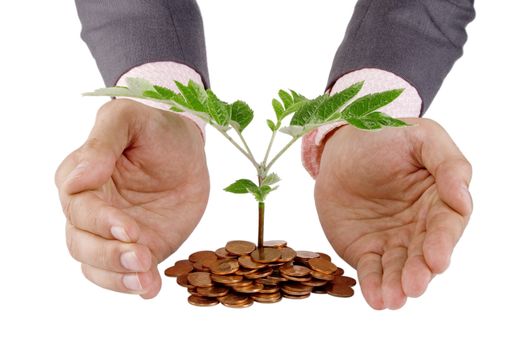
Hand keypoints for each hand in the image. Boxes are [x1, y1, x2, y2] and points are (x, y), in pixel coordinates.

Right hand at [55, 99, 209, 297]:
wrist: (190, 149)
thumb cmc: (156, 128)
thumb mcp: (130, 120)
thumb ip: (102, 142)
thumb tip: (78, 180)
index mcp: (82, 178)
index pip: (78, 207)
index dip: (100, 221)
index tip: (127, 227)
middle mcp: (92, 210)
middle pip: (81, 243)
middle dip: (108, 255)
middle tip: (141, 256)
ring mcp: (114, 233)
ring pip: (96, 265)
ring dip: (118, 276)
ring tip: (144, 278)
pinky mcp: (140, 246)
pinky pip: (125, 273)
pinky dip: (135, 284)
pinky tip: (151, 287)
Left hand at [314, 118, 471, 308]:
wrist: (339, 148)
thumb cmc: (384, 138)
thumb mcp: (420, 138)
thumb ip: (448, 163)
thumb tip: (463, 199)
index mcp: (439, 201)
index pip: (446, 225)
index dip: (442, 242)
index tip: (436, 258)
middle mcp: (420, 227)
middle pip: (424, 253)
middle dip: (420, 271)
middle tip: (413, 286)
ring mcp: (393, 241)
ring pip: (400, 268)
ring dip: (397, 285)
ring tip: (392, 299)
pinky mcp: (366, 250)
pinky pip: (371, 270)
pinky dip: (373, 285)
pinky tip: (375, 298)